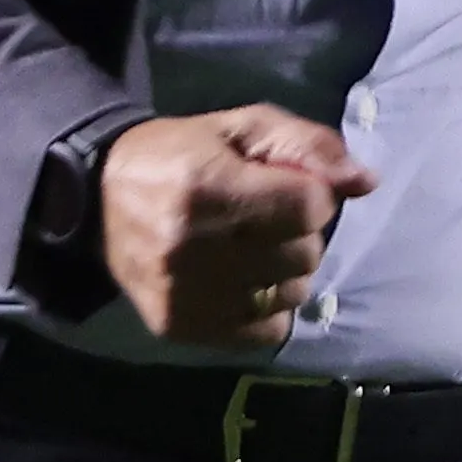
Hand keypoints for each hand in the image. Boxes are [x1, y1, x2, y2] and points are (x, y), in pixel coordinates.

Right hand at [99, 107, 371, 347]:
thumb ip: (306, 146)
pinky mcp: (180, 327)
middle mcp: (193, 247)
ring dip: (285, 271)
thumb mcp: (239, 129)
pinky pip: (267, 332)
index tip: (285, 187)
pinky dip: (267, 308)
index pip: (309, 206)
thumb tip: (365, 182)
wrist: (96, 199)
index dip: (311, 193)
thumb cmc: (178, 156)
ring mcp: (185, 294)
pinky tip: (242, 283)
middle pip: (305, 253)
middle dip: (298, 232)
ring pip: (292, 294)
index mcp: (207, 187)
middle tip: (264, 218)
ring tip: (251, 250)